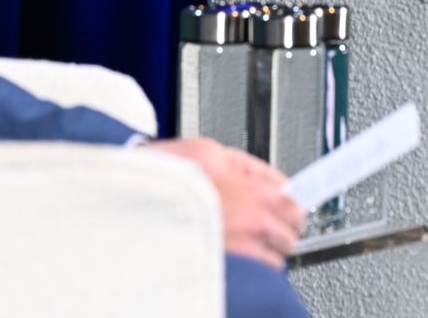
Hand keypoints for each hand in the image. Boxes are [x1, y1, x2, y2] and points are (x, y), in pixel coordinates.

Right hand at [149, 138, 304, 267]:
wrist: (132, 200)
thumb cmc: (162, 175)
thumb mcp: (209, 151)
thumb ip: (248, 166)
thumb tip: (274, 180)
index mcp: (251, 192)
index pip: (294, 205)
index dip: (289, 207)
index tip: (289, 210)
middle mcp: (251, 224)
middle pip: (290, 235)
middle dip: (279, 230)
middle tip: (261, 224)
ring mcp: (240, 252)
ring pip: (273, 259)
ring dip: (262, 251)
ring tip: (238, 240)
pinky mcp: (228, 272)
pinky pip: (253, 276)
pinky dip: (248, 269)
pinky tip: (229, 255)